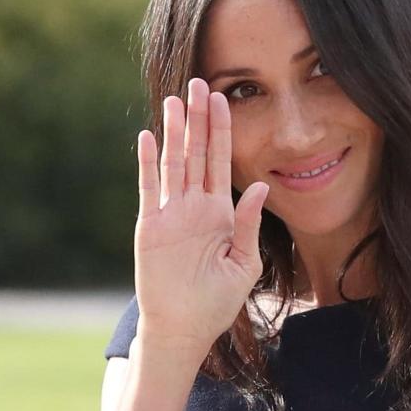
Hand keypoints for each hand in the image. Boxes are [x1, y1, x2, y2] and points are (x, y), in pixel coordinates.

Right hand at [134, 77, 269, 362]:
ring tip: (175, 99)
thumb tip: (261, 185)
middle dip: (199, 120)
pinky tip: (148, 137)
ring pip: (174, 164)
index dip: (223, 132)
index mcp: (220, 214)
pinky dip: (148, 163)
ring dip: (174, 132)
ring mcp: (171, 214)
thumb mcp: (244, 263)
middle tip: (201, 83)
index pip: (222, 164)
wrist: (185, 327)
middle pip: (197, 154)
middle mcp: (195, 208)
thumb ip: (250, 224)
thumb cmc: (217, 301)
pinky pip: (149, 188)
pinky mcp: (151, 226)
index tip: (225, 100)